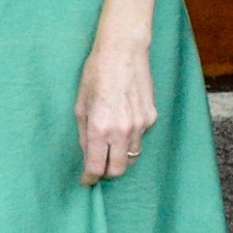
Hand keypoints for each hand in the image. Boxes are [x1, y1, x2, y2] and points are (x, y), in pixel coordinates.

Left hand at [76, 29, 157, 183]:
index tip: (87, 181)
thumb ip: (84, 134)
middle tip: (99, 168)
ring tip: (111, 146)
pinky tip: (124, 121)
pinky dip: (130, 138)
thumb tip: (88, 155)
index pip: (97, 167)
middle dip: (108, 173)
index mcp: (100, 128)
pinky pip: (140, 138)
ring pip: (132, 156)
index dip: (90, 178)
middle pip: (118, 170)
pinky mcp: (151, 117)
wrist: (123, 51)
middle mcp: (122, 130)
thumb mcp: (81, 105)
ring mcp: (140, 125)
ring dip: (120, 157)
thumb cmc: (96, 73)